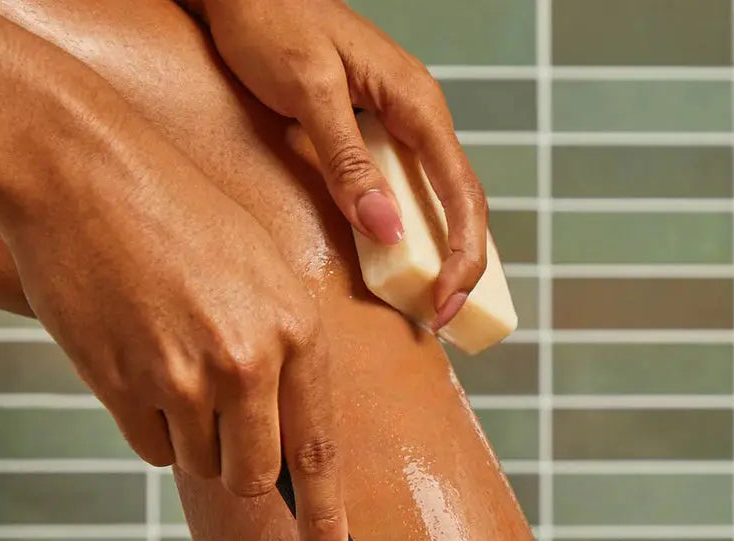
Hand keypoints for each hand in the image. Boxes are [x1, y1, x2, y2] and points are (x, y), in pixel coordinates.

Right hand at [0, 118, 346, 540]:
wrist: (86, 172)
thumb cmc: (183, 217)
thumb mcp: (265, 272)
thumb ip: (288, 355)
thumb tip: (289, 444)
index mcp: (299, 333)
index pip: (318, 453)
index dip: (326, 521)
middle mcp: (249, 363)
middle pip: (253, 476)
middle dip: (240, 463)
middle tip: (219, 411)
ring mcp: (183, 377)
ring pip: (200, 462)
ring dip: (192, 432)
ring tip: (174, 356)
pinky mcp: (124, 385)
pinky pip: (151, 445)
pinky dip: (150, 420)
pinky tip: (141, 358)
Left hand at [193, 0, 486, 328]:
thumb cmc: (272, 22)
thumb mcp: (308, 91)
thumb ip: (347, 159)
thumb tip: (388, 229)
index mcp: (417, 104)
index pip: (461, 191)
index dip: (462, 254)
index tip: (443, 302)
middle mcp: (420, 118)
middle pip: (461, 202)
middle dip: (460, 264)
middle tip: (440, 318)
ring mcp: (400, 127)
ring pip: (439, 200)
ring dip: (442, 254)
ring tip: (431, 302)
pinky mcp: (376, 137)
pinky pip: (408, 192)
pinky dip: (413, 233)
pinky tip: (401, 262)